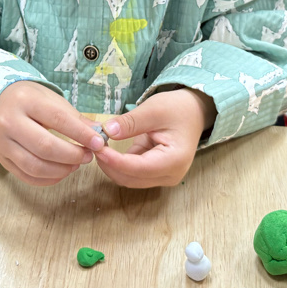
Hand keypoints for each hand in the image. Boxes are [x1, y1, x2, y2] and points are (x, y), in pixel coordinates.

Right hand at [0, 81, 102, 185]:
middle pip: (45, 146)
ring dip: (61, 170)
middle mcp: (9, 122)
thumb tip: (99, 135)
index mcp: (24, 100)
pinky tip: (61, 172)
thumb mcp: (52, 100)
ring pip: (35, 166)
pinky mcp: (1, 160)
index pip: (57, 119)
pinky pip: (27, 176)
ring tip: (76, 165)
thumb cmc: (30, 100)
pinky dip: (48, 179)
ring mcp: (1, 143)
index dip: (80, 134)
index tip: (98, 143)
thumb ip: (75, 118)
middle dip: (72, 155)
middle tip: (88, 156)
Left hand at [93, 88, 216, 187]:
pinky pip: (131, 172)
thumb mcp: (154, 109)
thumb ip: (130, 122)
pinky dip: (118, 163)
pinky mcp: (155, 173)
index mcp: (174, 161)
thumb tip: (106, 131)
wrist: (193, 112)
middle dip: (110, 164)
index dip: (115, 161)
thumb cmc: (177, 109)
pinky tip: (108, 149)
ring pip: (129, 178)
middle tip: (93, 144)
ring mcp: (163, 176)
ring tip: (98, 145)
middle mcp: (170, 175)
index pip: (138, 168)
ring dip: (112, 165)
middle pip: (131, 178)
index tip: (97, 148)